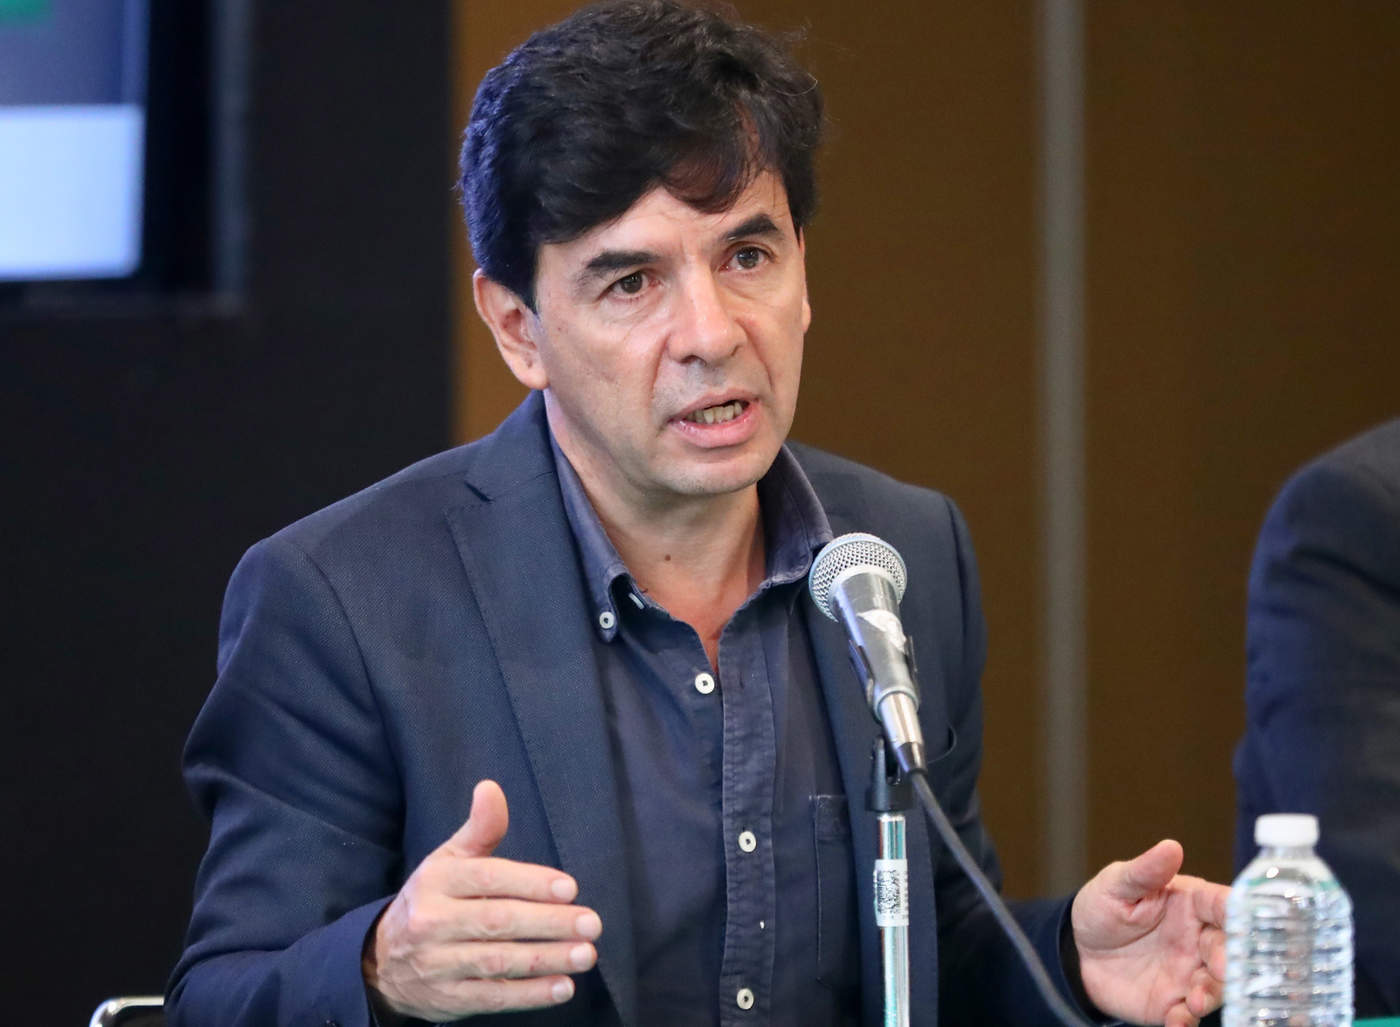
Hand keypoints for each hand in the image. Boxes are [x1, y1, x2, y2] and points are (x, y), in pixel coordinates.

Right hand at [363, 780, 600, 1019]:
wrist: (382, 960)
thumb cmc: (432, 899)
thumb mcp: (448, 860)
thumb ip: (479, 828)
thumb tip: (491, 788)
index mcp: (436, 881)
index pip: (488, 879)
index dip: (531, 883)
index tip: (570, 888)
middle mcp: (432, 922)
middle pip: (497, 921)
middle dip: (549, 923)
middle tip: (591, 924)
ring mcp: (437, 964)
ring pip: (498, 961)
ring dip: (546, 959)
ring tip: (586, 954)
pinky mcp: (447, 999)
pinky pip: (493, 997)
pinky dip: (530, 995)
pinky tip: (563, 987)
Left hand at [1071, 839, 1227, 1026]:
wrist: (1077, 952)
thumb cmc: (1102, 908)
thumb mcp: (1116, 884)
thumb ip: (1145, 871)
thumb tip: (1171, 847)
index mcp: (1192, 904)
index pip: (1226, 906)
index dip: (1242, 914)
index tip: (1250, 924)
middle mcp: (1199, 940)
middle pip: (1230, 950)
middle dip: (1232, 961)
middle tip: (1223, 970)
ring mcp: (1190, 973)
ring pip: (1216, 986)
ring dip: (1212, 995)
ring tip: (1194, 1001)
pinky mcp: (1174, 1002)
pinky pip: (1188, 1015)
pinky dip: (1187, 1020)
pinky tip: (1178, 1021)